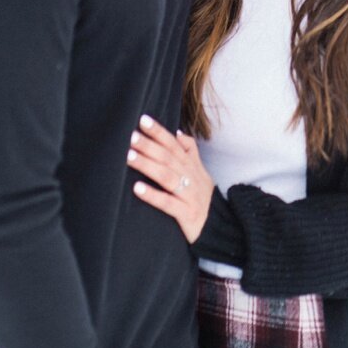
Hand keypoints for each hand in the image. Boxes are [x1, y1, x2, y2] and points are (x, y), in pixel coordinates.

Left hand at [127, 114, 213, 243]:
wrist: (218, 227)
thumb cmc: (201, 198)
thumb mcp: (200, 173)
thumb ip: (190, 152)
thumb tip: (177, 132)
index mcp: (192, 166)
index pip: (175, 145)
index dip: (160, 132)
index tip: (143, 120)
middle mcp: (192, 178)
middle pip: (169, 158)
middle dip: (149, 146)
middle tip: (131, 136)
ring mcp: (190, 196)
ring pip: (167, 177)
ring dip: (148, 165)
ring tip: (129, 157)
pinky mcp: (187, 215)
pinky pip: (168, 204)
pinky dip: (153, 195)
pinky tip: (137, 189)